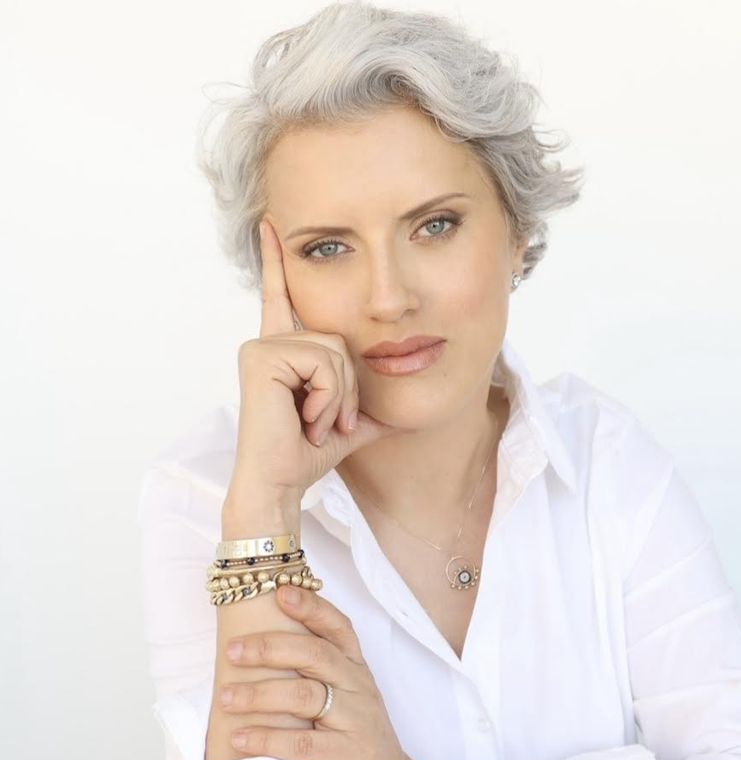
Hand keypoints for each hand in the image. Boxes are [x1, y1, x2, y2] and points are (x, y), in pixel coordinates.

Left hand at [219, 584, 432, 759]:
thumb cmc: (360, 739)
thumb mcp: (349, 697)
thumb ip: (319, 671)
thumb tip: (264, 644)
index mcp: (357, 669)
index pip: (338, 626)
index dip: (310, 606)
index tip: (279, 590)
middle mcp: (359, 687)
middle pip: (315, 654)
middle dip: (270, 647)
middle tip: (233, 650)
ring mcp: (356, 722)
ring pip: (306, 695)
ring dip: (260, 694)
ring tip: (225, 698)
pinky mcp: (348, 759)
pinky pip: (303, 744)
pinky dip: (268, 739)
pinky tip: (241, 738)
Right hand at [228, 218, 409, 500]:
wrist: (281, 483)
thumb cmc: (307, 453)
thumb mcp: (349, 421)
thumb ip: (369, 402)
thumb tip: (405, 404)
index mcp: (284, 349)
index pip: (282, 296)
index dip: (277, 261)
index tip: (273, 222)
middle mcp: (269, 341)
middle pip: (340, 338)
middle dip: (348, 388)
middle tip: (329, 422)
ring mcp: (262, 346)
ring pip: (335, 351)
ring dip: (339, 397)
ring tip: (317, 423)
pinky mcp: (262, 355)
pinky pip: (323, 362)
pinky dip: (327, 398)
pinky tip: (308, 420)